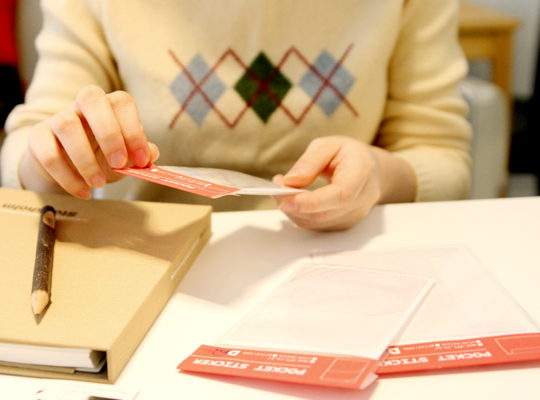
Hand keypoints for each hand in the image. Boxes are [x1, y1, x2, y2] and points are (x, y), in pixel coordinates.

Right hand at [21, 85, 158, 198]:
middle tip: (119, 164)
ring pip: (67, 125)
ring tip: (98, 184)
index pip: (122, 102)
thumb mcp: (124, 157)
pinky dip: (67, 177)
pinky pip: (48, 153)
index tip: (141, 159)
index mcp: (108, 106)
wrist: (66, 169)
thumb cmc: (100, 157)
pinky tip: (82, 191)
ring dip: (86, 160)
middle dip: (109, 133)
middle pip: (91, 98)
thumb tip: (152, 153)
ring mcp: (57, 119)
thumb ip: (139, 155)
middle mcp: (82, 106)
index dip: (133, 129)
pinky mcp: (38, 138)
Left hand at [273, 136, 415, 230]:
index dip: (312, 202)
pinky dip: (300, 215)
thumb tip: (291, 180)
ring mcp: (354, 215)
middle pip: (325, 214)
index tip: (286, 200)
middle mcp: (362, 199)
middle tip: (276, 190)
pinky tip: (293, 200)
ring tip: (282, 191)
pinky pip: (318, 226)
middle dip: (294, 205)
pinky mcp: (344, 224)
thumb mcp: (329, 145)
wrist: (372, 170)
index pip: (340, 195)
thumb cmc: (350, 155)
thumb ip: (310, 162)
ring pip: (318, 223)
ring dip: (294, 211)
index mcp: (362, 173)